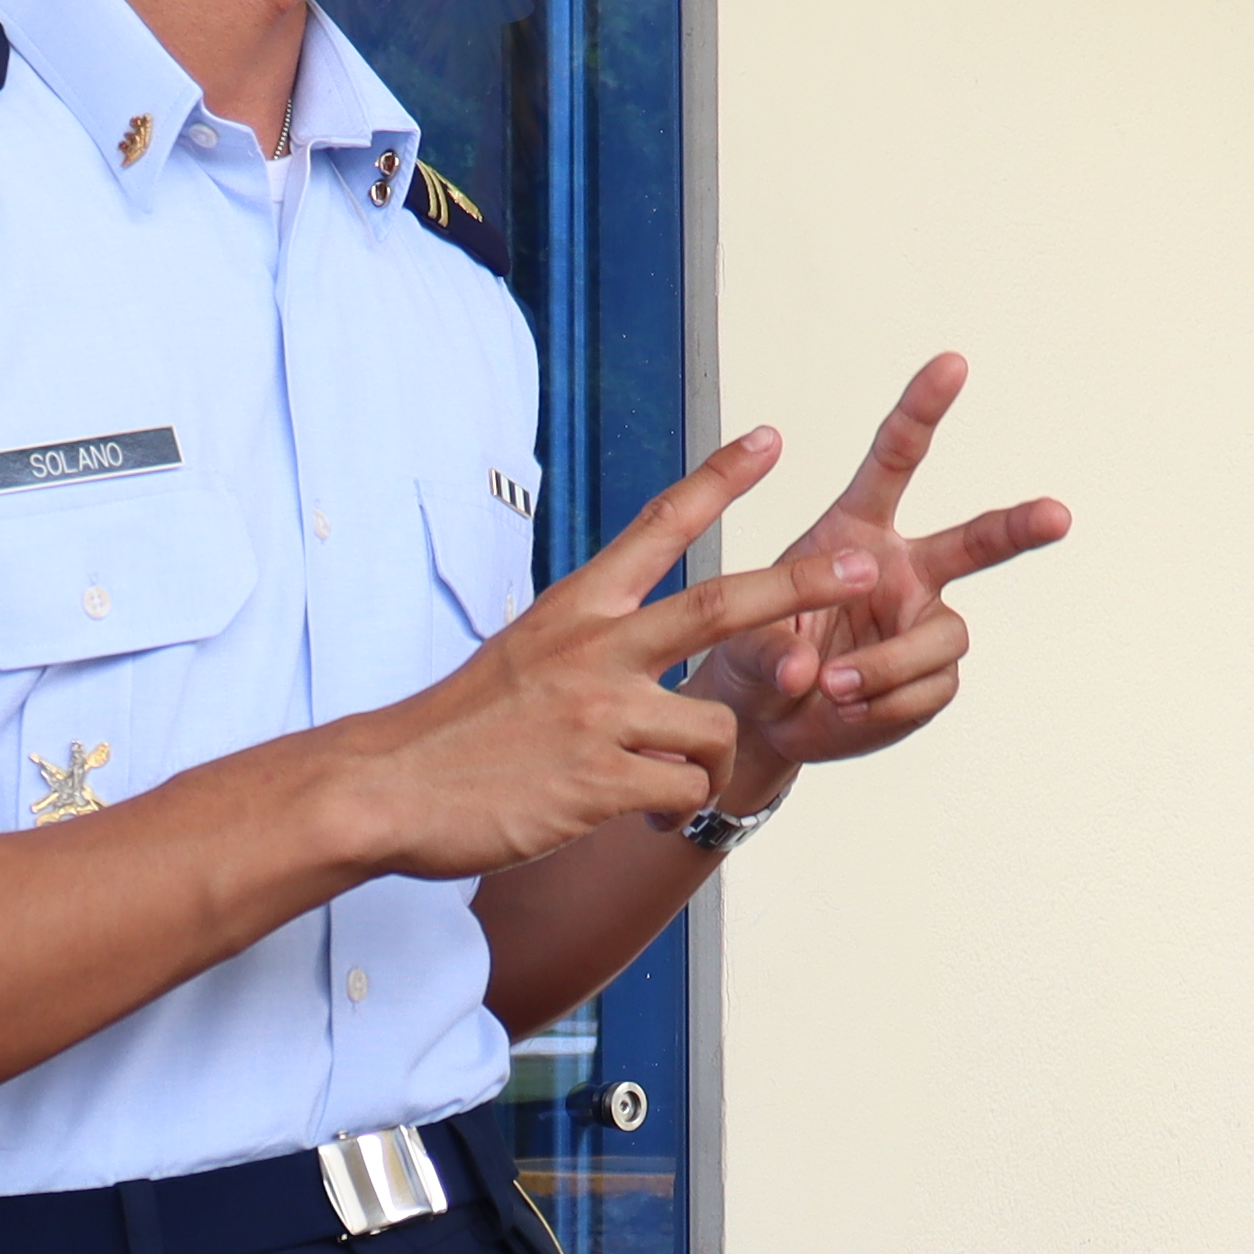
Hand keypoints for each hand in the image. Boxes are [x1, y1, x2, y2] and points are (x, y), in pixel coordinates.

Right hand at [336, 431, 852, 877]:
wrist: (389, 787)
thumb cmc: (453, 733)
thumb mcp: (518, 659)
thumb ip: (586, 650)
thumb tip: (639, 664)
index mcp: (574, 608)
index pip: (658, 526)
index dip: (719, 480)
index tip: (768, 440)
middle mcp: (595, 648)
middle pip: (724, 603)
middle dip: (803, 583)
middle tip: (863, 563)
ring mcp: (602, 713)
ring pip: (715, 726)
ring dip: (708, 762)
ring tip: (665, 782)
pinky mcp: (602, 779)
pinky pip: (686, 789)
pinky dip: (674, 807)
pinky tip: (635, 814)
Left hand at [680, 352, 1072, 806]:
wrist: (766, 719)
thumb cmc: (757, 656)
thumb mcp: (741, 642)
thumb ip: (768, 650)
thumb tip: (810, 671)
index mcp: (856, 531)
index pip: (895, 460)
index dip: (923, 410)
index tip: (952, 364)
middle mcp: (902, 572)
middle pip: (974, 544)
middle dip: (1017, 527)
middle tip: (1057, 515)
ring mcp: (920, 626)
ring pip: (944, 638)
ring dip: (891, 666)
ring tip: (834, 687)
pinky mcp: (929, 682)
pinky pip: (928, 691)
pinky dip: (886, 706)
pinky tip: (847, 711)